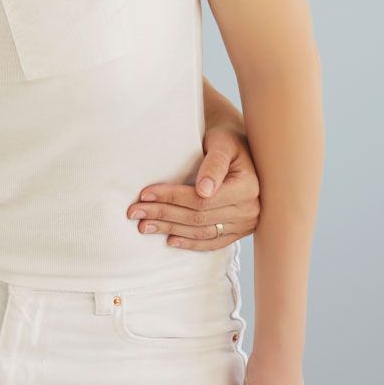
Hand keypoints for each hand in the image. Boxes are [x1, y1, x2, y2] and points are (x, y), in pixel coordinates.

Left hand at [129, 121, 260, 249]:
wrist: (239, 149)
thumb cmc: (226, 141)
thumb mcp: (222, 144)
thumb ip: (214, 164)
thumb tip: (204, 191)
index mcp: (247, 188)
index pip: (202, 200)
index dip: (171, 198)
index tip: (144, 194)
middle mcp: (249, 210)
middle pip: (198, 217)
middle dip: (163, 214)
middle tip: (134, 212)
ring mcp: (246, 224)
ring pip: (202, 232)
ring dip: (170, 229)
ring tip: (143, 226)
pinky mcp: (239, 231)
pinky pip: (213, 242)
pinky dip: (190, 243)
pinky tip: (170, 240)